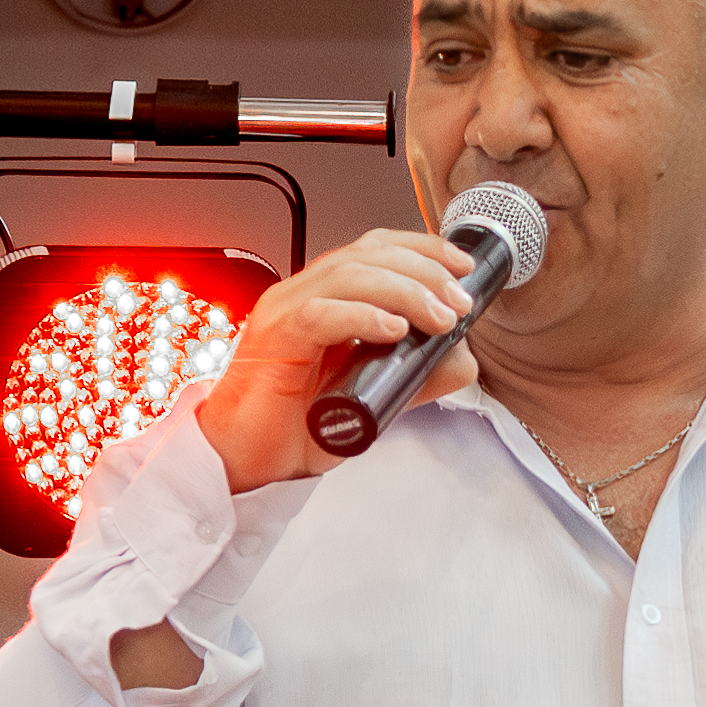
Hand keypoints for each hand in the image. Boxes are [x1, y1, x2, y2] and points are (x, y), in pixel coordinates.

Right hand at [196, 226, 480, 491]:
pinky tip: (394, 329)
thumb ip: (415, 375)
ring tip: (439, 318)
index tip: (462, 267)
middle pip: (369, 254)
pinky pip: (320, 314)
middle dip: (424, 271)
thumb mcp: (373, 397)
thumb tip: (462, 357)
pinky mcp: (274, 338)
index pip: (375, 250)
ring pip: (349, 275)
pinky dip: (362, 316)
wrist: (242, 457)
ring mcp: (285, 311)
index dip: (422, 249)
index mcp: (325, 298)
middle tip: (458, 302)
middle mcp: (303, 294)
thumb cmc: (292, 427)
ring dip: (404, 291)